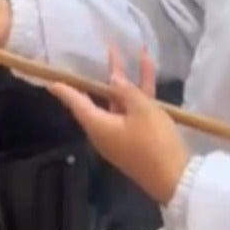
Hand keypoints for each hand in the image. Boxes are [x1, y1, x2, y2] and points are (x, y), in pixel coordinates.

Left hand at [46, 48, 190, 205]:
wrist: (176, 178)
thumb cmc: (154, 142)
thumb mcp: (143, 110)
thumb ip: (127, 91)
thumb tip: (113, 80)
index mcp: (99, 125)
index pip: (77, 103)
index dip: (66, 90)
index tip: (53, 80)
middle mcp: (105, 130)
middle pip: (102, 99)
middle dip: (108, 74)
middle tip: (106, 51)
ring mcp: (122, 135)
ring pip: (121, 102)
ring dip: (129, 78)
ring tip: (135, 51)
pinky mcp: (137, 138)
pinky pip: (134, 111)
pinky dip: (141, 93)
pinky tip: (150, 71)